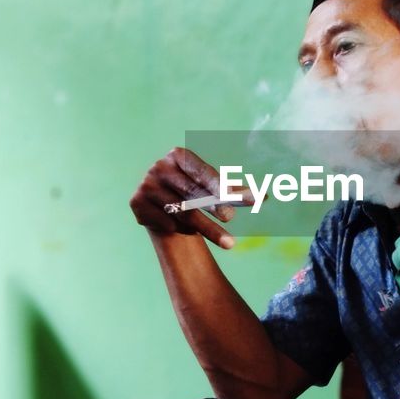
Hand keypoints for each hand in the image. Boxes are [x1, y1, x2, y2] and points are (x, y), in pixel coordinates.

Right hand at [129, 147, 251, 248]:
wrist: (161, 208)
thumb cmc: (191, 194)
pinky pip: (165, 221)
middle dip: (216, 208)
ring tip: (229, 243)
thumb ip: (232, 191)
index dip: (221, 185)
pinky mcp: (136, 202)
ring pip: (182, 211)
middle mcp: (160, 167)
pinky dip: (177, 229)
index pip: (203, 172)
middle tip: (233, 219)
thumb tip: (263, 196)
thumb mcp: (210, 189)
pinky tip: (182, 231)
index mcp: (179, 156)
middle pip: (193, 193)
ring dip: (206, 228)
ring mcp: (147, 184)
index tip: (243, 198)